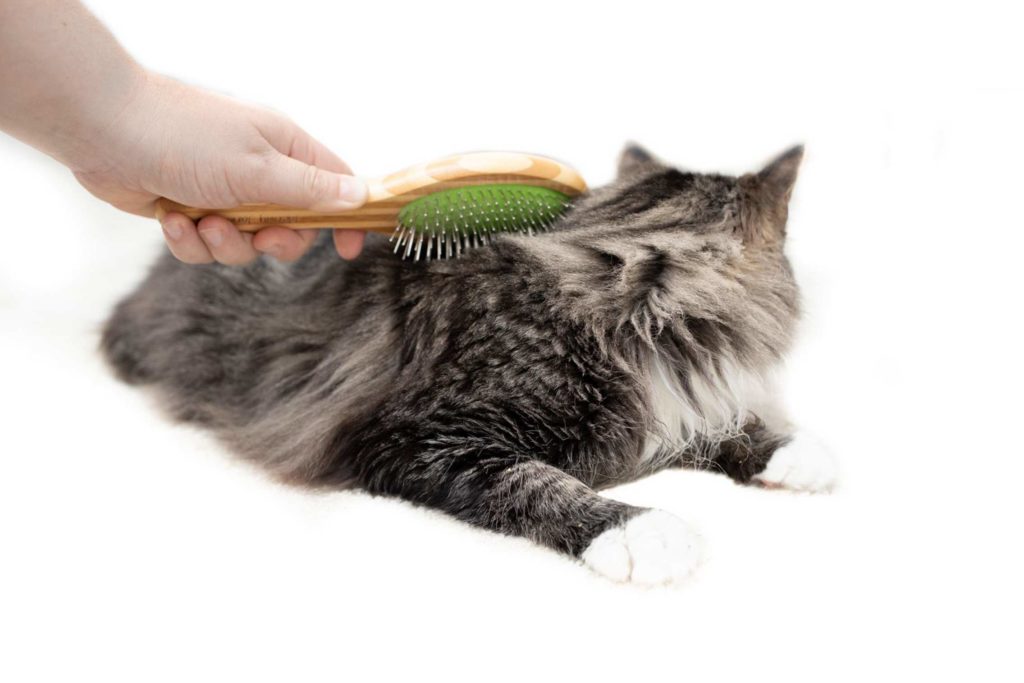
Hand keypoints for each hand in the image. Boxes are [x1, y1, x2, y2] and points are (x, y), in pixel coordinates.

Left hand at [71, 71, 367, 263]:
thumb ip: (311, 188)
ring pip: (245, 244)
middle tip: (260, 237)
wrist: (102, 130)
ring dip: (224, 243)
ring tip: (200, 222)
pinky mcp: (189, 210)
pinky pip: (205, 246)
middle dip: (275, 242)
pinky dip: (189, 240)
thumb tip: (361, 196)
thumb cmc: (184, 137)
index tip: (348, 249)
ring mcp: (223, 192)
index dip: (346, 218)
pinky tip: (170, 218)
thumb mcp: (258, 167)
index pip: (335, 186)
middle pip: (292, 227)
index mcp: (284, 150)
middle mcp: (258, 171)